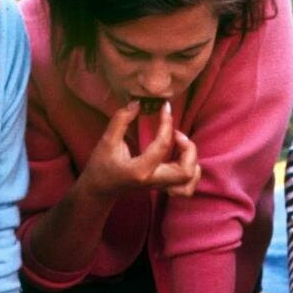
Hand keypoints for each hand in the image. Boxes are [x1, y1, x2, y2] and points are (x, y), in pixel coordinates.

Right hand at [80, 101, 200, 199]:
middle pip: (185, 171)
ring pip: (189, 180)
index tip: (165, 108)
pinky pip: (186, 187)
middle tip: (176, 134)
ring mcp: (159, 186)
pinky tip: (182, 158)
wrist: (100, 189)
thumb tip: (137, 103)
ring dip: (192, 160)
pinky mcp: (162, 187)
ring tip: (180, 145)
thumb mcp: (107, 141)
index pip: (162, 146)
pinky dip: (191, 172)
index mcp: (139, 170)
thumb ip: (121, 120)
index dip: (167, 123)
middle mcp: (153, 180)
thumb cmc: (101, 165)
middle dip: (188, 148)